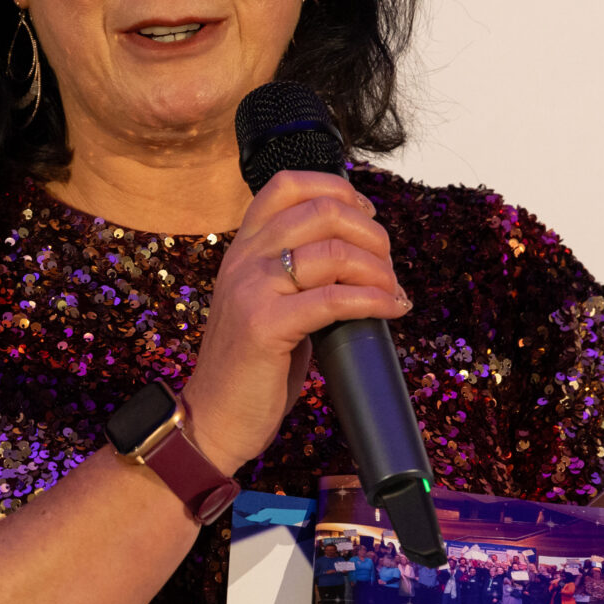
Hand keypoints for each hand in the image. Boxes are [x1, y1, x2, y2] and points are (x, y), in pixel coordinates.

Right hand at [181, 169, 409, 473]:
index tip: (367, 216)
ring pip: (332, 251)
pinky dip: (373, 299)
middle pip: (322, 211)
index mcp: (244, 248)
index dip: (337, 189)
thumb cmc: (250, 368)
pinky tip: (390, 309)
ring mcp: (251, 289)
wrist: (212, 419)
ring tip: (391, 292)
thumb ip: (297, 274)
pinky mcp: (264, 325)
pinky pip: (333, 299)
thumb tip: (359, 258)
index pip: (287, 185)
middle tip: (387, 266)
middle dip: (371, 234)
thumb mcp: (267, 303)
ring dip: (378, 269)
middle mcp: (244, 258)